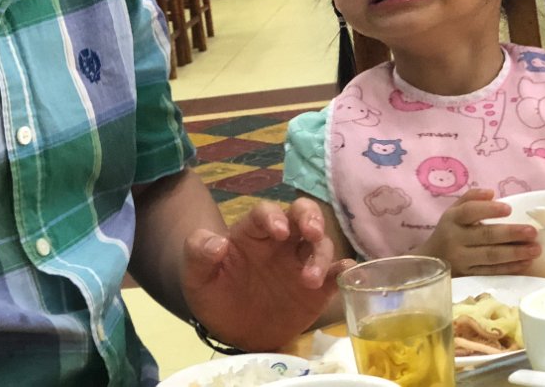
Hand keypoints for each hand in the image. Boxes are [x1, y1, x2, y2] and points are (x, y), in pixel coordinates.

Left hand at [181, 198, 350, 351]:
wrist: (230, 332)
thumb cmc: (214, 294)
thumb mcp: (196, 276)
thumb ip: (199, 253)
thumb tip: (217, 244)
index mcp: (253, 232)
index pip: (266, 212)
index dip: (274, 217)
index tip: (277, 232)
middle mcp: (282, 242)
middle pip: (303, 215)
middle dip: (311, 218)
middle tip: (313, 234)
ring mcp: (301, 263)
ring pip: (321, 244)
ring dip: (321, 256)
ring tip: (311, 280)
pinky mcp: (318, 289)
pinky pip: (337, 274)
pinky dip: (346, 271)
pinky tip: (348, 275)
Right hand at [418, 188, 539, 275]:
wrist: (431, 260)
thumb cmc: (449, 231)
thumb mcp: (453, 211)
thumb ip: (471, 198)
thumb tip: (491, 193)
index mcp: (452, 219)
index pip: (469, 212)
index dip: (489, 210)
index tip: (509, 209)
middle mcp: (455, 239)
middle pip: (484, 236)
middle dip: (510, 234)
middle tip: (532, 232)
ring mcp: (461, 259)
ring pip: (491, 256)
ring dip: (515, 253)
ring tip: (535, 249)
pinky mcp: (468, 276)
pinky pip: (491, 272)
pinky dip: (510, 268)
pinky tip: (525, 263)